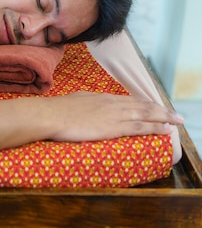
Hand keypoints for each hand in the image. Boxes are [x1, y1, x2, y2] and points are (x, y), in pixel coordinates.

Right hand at [48, 91, 183, 141]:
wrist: (50, 115)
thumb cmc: (56, 111)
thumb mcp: (74, 101)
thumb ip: (85, 103)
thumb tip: (86, 106)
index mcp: (101, 97)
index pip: (128, 100)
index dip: (144, 104)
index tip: (154, 107)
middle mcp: (111, 103)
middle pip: (142, 105)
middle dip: (161, 109)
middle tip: (176, 114)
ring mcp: (114, 114)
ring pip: (146, 114)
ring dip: (164, 117)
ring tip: (177, 121)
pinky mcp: (113, 127)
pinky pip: (140, 127)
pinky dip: (155, 127)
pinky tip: (166, 129)